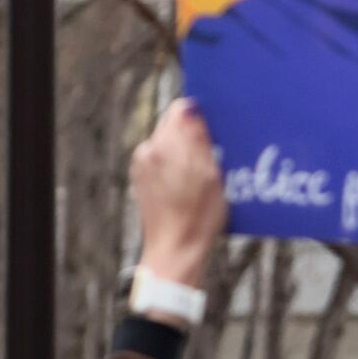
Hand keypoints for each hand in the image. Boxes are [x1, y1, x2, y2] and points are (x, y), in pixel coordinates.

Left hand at [131, 99, 225, 289]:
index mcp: (164, 146)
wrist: (175, 250)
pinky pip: (163, 161)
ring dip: (187, 152)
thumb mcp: (211, 174)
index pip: (181, 110)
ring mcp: (142, 166)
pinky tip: (191, 186)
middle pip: (174, 127)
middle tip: (215, 157)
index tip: (216, 131)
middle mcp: (148, 151)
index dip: (201, 116)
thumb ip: (198, 138)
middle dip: (194, 136)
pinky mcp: (141, 179)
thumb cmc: (198, 217)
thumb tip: (191, 108)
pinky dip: (178, 167)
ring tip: (206, 175)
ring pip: (170, 144)